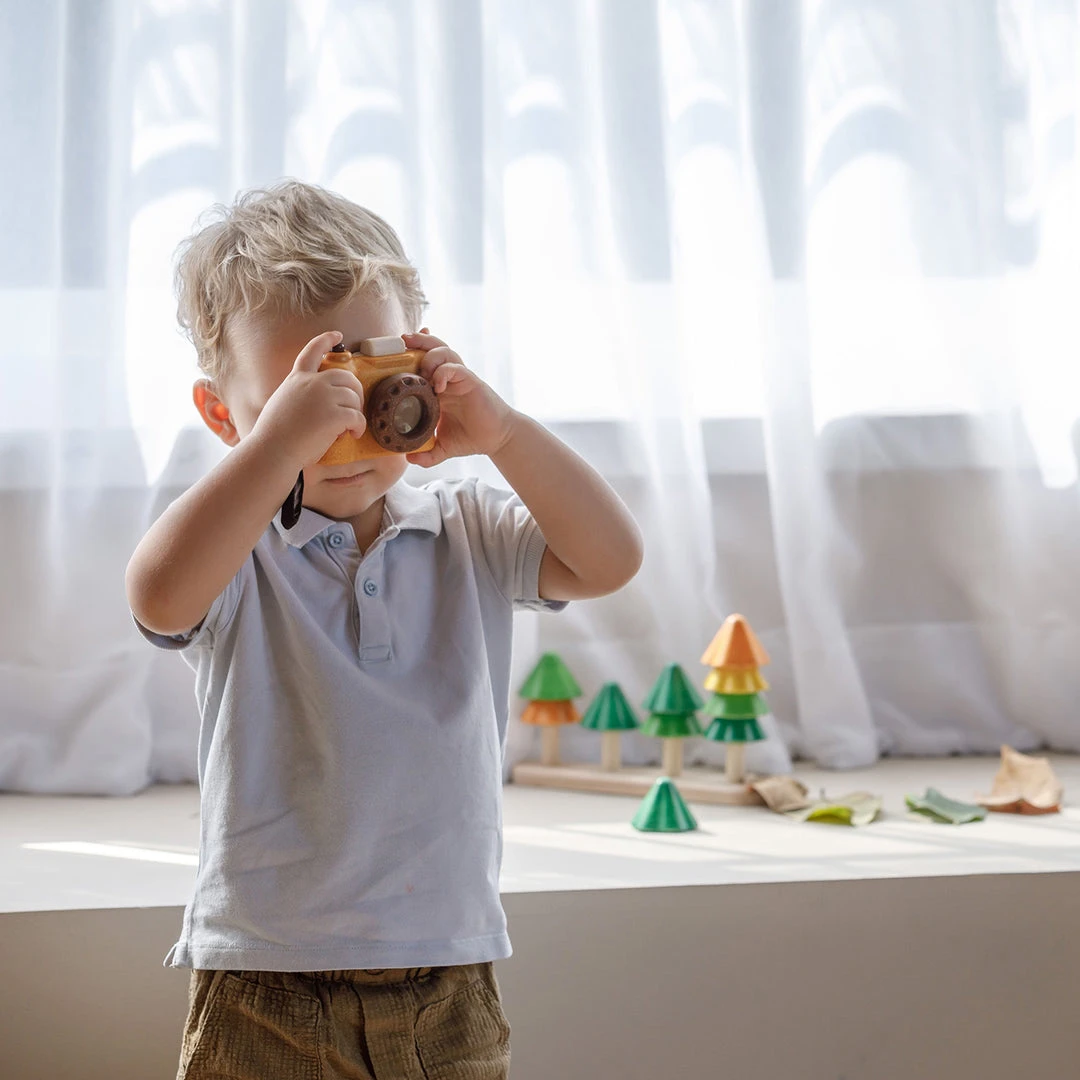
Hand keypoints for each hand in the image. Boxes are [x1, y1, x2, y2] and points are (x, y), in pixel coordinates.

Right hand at [250, 331, 367, 469]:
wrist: (272, 450)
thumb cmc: (274, 435)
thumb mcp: (282, 402)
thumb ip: (299, 395)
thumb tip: (316, 403)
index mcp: (297, 379)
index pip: (312, 351)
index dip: (326, 340)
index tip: (337, 335)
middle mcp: (312, 383)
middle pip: (346, 376)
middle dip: (355, 391)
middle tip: (354, 408)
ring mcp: (324, 397)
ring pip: (354, 397)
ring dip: (356, 413)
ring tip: (348, 428)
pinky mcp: (334, 414)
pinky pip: (358, 417)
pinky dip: (359, 427)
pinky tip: (352, 434)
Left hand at [402, 330, 516, 465]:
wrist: (497, 440)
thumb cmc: (471, 437)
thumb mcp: (443, 448)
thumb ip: (426, 454)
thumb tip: (408, 457)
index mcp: (439, 388)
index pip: (423, 361)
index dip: (411, 351)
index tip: (394, 349)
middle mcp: (449, 379)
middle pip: (433, 348)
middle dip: (417, 341)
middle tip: (402, 341)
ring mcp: (460, 379)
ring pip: (445, 351)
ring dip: (430, 356)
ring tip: (422, 371)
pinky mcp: (471, 382)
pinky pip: (456, 368)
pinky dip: (443, 372)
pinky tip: (437, 386)